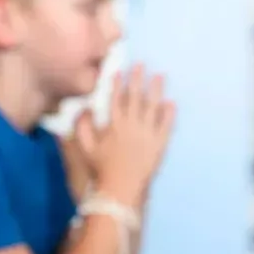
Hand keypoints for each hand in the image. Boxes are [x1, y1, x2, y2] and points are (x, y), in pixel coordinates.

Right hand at [89, 64, 174, 207]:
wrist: (121, 188)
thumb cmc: (102, 169)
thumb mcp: (85, 148)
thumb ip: (82, 127)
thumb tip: (83, 109)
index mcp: (114, 124)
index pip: (116, 99)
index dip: (117, 84)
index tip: (119, 71)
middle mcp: (132, 124)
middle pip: (135, 97)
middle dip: (137, 79)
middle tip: (141, 65)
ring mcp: (148, 133)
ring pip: (152, 106)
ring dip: (155, 90)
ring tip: (159, 76)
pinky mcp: (160, 143)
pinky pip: (166, 125)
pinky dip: (169, 113)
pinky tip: (171, 103)